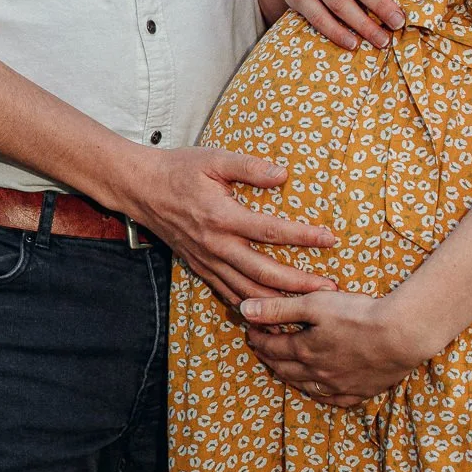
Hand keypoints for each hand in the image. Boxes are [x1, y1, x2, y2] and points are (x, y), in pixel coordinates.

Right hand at [122, 146, 339, 310]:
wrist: (142, 189)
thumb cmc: (180, 170)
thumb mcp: (215, 159)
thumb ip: (249, 167)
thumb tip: (283, 174)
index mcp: (223, 216)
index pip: (270, 231)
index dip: (302, 236)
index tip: (329, 239)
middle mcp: (216, 245)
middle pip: (264, 272)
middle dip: (299, 284)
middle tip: (329, 290)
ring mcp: (207, 261)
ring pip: (247, 291)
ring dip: (279, 302)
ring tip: (307, 306)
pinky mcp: (200, 268)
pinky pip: (228, 293)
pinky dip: (251, 305)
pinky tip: (270, 311)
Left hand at [238, 286, 432, 406]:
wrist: (400, 335)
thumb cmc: (357, 314)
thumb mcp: (314, 304)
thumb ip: (278, 309)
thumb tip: (244, 310)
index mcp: (305, 350)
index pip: (273, 346)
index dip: (259, 338)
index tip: (251, 332)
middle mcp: (318, 373)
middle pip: (286, 368)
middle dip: (269, 357)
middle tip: (260, 349)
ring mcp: (339, 385)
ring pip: (306, 386)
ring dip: (290, 376)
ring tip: (282, 368)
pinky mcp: (360, 391)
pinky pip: (334, 399)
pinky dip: (320, 394)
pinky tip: (319, 391)